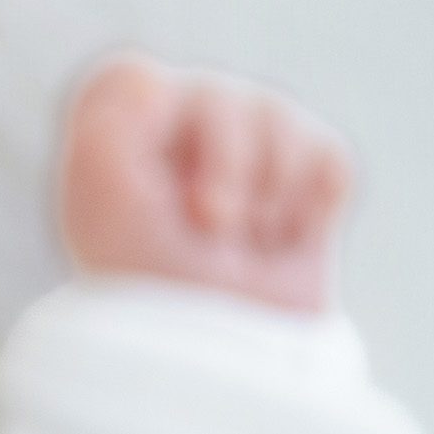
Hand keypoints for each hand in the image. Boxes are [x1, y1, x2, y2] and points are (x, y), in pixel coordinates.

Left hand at [56, 49, 353, 313]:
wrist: (230, 353)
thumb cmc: (153, 285)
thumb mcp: (106, 213)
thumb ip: (106, 132)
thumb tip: (152, 81)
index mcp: (118, 134)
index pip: (129, 79)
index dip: (147, 129)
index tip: (149, 185)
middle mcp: (182, 127)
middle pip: (218, 97)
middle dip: (225, 169)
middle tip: (211, 227)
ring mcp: (250, 144)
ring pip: (279, 119)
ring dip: (265, 195)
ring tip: (243, 242)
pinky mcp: (310, 174)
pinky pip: (327, 158)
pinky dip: (309, 208)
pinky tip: (281, 240)